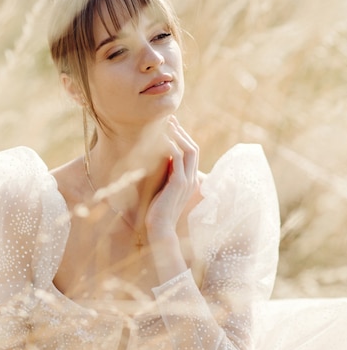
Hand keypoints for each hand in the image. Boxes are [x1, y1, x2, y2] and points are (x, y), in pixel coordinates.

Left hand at [145, 116, 198, 239]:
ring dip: (178, 134)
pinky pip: (177, 157)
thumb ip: (164, 176)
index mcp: (189, 180)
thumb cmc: (157, 212)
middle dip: (181, 132)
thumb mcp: (162, 190)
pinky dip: (170, 145)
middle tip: (169, 119)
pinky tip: (161, 138)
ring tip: (167, 124)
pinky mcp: (178, 183)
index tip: (172, 126)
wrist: (159, 230)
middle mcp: (191, 178)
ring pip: (189, 149)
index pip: (191, 153)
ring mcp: (187, 180)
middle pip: (193, 148)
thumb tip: (156, 161)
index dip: (183, 138)